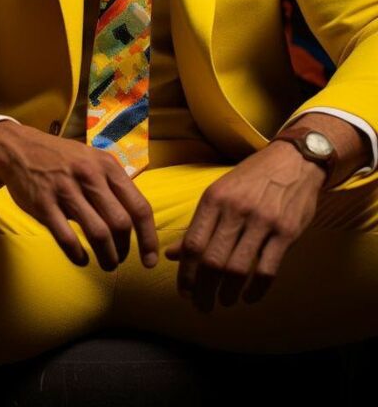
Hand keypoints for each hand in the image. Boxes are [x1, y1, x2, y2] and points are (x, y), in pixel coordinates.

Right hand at [0, 120, 159, 272]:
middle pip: (121, 223)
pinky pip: (67, 239)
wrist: (19, 148)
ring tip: (106, 264)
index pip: (139, 207)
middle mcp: (89, 176)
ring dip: (107, 257)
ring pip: (98, 234)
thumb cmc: (63, 158)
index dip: (149, 237)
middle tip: (120, 258)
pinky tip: (82, 259)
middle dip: (125, 249)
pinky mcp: (43, 204)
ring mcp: (65, 190)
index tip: (150, 259)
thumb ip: (113, 185)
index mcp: (107, 166)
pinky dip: (78, 256)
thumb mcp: (93, 160)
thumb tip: (136, 219)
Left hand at [163, 141, 326, 312]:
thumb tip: (171, 254)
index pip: (193, 243)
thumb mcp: (220, 192)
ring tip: (223, 301)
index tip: (184, 291)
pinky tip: (248, 297)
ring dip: (227, 293)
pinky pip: (267, 270)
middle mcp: (236, 209)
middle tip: (201, 306)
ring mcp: (262, 221)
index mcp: (214, 198)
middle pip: (212, 260)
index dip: (186, 273)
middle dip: (203, 290)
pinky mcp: (287, 231)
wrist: (294, 159)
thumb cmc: (251, 178)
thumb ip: (198, 224)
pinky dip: (256, 290)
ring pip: (238, 268)